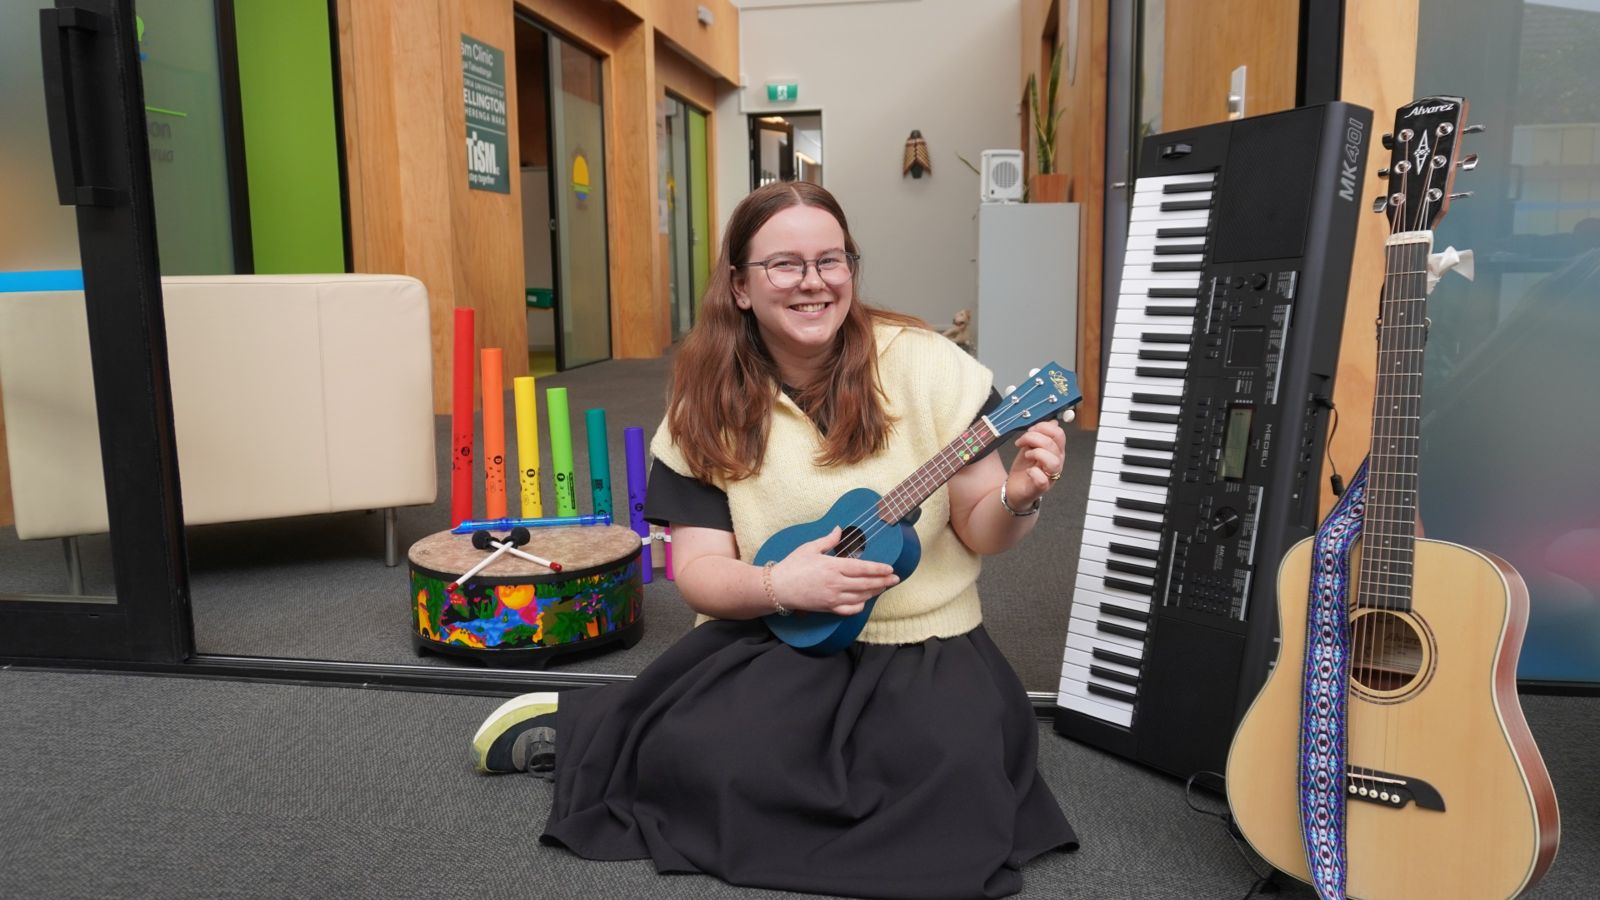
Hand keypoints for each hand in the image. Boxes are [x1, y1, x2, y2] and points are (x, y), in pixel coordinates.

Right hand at [767, 527, 900, 616]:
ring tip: (883, 587)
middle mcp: (836, 583)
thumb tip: (839, 529)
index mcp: (833, 566)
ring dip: (874, 593)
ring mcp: (833, 597)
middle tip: (895, 579)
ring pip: (860, 597)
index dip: (878, 569)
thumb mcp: (810, 548)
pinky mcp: (828, 608)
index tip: (890, 569)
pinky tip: (864, 601)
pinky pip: (849, 610)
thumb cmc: (792, 566)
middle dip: (883, 582)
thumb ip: (828, 540)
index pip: (862, 568)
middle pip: (866, 584)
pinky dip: (859, 606)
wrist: (778, 588)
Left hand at [1004, 418, 1067, 508]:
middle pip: (1054, 444)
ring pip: (1053, 461)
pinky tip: (1028, 470)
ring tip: (1026, 455)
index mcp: (1055, 451)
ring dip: (1036, 453)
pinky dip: (1033, 472)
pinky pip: (1043, 479)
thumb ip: (1040, 435)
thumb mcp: (1030, 447)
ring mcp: (1051, 476)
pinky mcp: (1041, 488)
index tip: (1029, 430)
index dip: (1043, 427)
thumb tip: (1053, 422)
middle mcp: (1057, 463)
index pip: (1059, 433)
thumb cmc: (1024, 469)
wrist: (1015, 489)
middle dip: (1034, 437)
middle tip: (1022, 441)